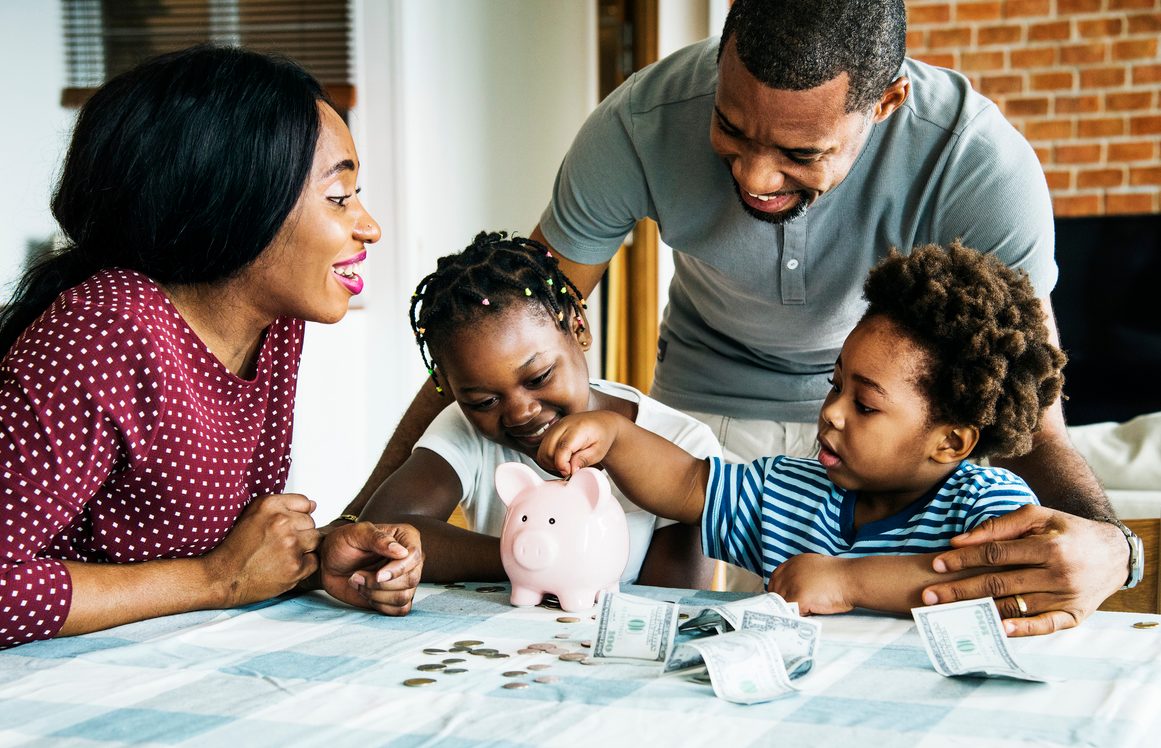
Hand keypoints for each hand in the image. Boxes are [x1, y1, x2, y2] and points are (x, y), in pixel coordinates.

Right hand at [203, 493, 319, 606]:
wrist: (223, 577)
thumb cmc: (236, 548)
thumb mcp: (252, 514)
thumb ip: (283, 506)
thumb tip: (314, 505)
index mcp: (270, 505)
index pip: (305, 503)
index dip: (296, 516)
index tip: (285, 526)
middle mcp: (281, 522)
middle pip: (311, 523)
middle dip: (300, 533)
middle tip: (279, 544)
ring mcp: (290, 545)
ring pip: (315, 540)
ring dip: (304, 548)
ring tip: (283, 554)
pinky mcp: (295, 566)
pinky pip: (314, 561)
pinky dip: (303, 566)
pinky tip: (284, 566)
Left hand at [319, 522, 422, 614]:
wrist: (329, 563)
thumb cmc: (342, 543)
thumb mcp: (356, 533)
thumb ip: (378, 539)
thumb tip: (402, 552)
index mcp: (406, 537)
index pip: (414, 556)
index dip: (398, 569)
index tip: (378, 575)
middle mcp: (410, 559)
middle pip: (412, 579)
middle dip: (381, 584)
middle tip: (357, 575)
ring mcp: (404, 579)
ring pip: (404, 597)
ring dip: (376, 595)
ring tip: (358, 582)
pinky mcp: (396, 596)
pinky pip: (400, 609)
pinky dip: (380, 605)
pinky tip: (366, 593)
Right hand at [537, 412, 620, 476]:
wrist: (601, 423)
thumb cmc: (601, 436)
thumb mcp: (598, 451)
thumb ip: (584, 459)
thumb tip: (570, 470)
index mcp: (578, 428)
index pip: (562, 448)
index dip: (563, 464)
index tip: (569, 472)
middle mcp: (563, 425)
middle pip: (548, 451)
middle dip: (556, 466)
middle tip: (569, 470)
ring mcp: (554, 428)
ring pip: (542, 452)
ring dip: (550, 464)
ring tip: (565, 465)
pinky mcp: (550, 432)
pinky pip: (541, 450)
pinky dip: (548, 459)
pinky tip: (560, 460)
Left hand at [767, 553, 853, 614]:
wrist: (853, 578)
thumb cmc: (842, 576)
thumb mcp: (816, 567)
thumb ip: (802, 574)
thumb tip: (792, 589)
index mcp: (794, 562)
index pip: (775, 579)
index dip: (778, 591)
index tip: (783, 601)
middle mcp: (789, 571)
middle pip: (776, 592)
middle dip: (783, 602)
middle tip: (795, 610)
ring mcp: (792, 584)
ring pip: (783, 604)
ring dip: (792, 610)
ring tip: (807, 610)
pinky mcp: (798, 597)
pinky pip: (791, 612)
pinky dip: (799, 616)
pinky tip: (810, 613)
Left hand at [922, 505, 1125, 636]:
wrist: (1114, 553)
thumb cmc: (1066, 531)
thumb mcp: (1038, 516)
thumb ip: (999, 526)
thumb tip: (959, 541)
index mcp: (1048, 547)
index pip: (995, 554)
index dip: (964, 559)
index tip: (937, 564)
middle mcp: (1058, 574)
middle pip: (998, 583)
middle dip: (960, 589)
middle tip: (929, 596)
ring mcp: (1066, 598)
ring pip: (1015, 606)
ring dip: (979, 610)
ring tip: (949, 614)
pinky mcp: (1074, 616)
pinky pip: (1044, 626)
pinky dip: (1020, 630)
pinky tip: (996, 630)